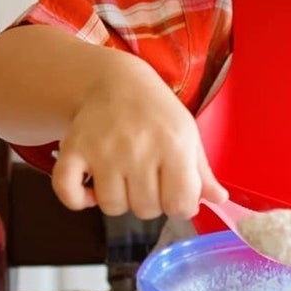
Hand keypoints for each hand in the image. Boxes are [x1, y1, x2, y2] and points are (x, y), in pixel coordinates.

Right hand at [50, 54, 227, 219]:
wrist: (114, 80)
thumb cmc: (157, 111)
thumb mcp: (187, 133)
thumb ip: (202, 172)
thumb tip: (220, 200)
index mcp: (174, 144)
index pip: (181, 205)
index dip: (180, 204)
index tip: (174, 190)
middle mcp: (139, 148)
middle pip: (146, 210)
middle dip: (150, 201)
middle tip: (147, 176)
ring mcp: (103, 151)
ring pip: (112, 207)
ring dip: (118, 199)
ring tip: (122, 176)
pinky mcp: (73, 150)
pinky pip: (69, 194)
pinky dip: (78, 199)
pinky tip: (91, 188)